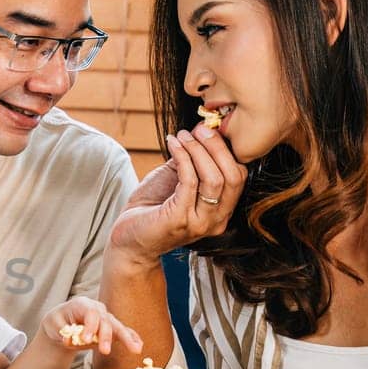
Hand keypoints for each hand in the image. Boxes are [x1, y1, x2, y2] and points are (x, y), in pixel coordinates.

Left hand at [43, 296, 143, 356]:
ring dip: (126, 338)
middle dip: (106, 336)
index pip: (91, 313)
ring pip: (117, 326)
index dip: (90, 326)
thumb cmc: (57, 322)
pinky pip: (122, 332)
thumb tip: (69, 340)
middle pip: (105, 320)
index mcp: (82, 304)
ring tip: (136, 349)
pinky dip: (131, 338)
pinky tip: (139, 345)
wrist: (61, 323)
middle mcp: (97, 309)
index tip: (85, 340)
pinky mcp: (111, 329)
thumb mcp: (53, 325)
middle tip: (104, 351)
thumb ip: (61, 332)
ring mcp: (106, 318)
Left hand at [106, 125, 247, 266]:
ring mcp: (200, 223)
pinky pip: (189, 182)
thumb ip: (192, 160)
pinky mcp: (180, 220)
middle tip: (199, 129)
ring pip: (214, 179)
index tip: (208, 129)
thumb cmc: (151, 209)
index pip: (238, 176)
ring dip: (198, 151)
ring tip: (182, 136)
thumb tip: (200, 131)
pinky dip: (182, 158)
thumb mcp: (176, 179)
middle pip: (233, 177)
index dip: (226, 149)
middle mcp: (216, 220)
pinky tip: (173, 145)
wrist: (128, 239)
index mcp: (221, 211)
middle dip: (216, 147)